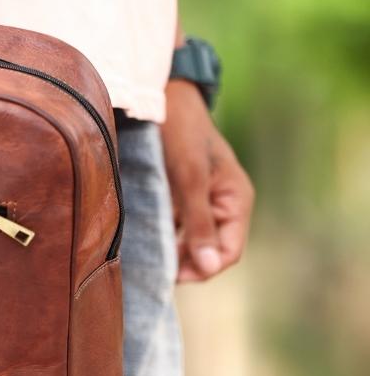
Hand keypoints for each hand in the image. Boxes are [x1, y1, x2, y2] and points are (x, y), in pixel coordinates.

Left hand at [160, 80, 254, 282]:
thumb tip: (210, 266)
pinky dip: (161, 236)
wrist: (162, 98)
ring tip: (143, 258)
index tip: (172, 277)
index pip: (229, 252)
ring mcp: (200, 202)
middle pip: (208, 251)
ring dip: (170, 252)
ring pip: (189, 241)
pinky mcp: (179, 198)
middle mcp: (221, 205)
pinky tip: (139, 240)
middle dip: (184, 263)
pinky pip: (174, 227)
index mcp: (236, 201)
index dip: (204, 269)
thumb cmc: (181, 133)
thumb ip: (200, 222)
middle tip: (152, 270)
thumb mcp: (190, 177)